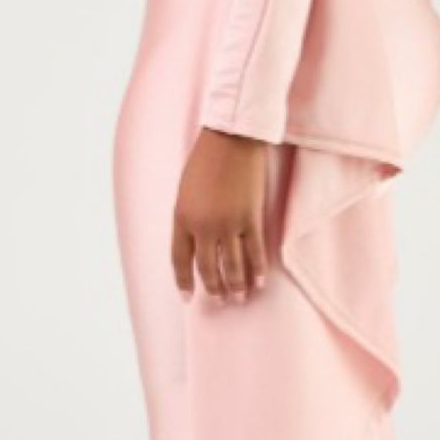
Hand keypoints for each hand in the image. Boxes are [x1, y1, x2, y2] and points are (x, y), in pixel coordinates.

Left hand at [171, 127, 272, 303]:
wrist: (230, 138)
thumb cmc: (205, 159)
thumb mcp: (185, 190)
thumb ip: (188, 217)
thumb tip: (197, 241)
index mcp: (181, 218)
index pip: (180, 260)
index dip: (184, 281)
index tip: (187, 298)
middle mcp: (203, 226)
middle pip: (207, 268)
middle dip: (214, 288)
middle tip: (221, 301)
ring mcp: (228, 224)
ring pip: (232, 265)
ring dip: (236, 285)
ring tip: (240, 298)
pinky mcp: (251, 217)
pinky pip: (254, 251)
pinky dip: (257, 269)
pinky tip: (259, 282)